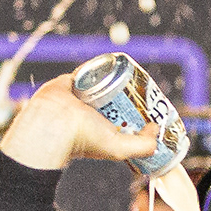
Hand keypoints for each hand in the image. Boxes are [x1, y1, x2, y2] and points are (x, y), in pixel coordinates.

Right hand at [0, 75, 160, 171]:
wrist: (53, 124)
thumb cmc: (82, 139)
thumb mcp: (119, 149)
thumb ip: (142, 146)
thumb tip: (156, 130)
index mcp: (100, 130)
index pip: (122, 119)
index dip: (136, 112)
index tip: (149, 105)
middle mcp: (90, 114)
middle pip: (114, 99)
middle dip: (128, 93)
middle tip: (143, 88)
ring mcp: (80, 98)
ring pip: (101, 84)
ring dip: (114, 78)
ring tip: (131, 74)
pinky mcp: (70, 83)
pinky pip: (85, 70)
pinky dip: (97, 65)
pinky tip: (112, 62)